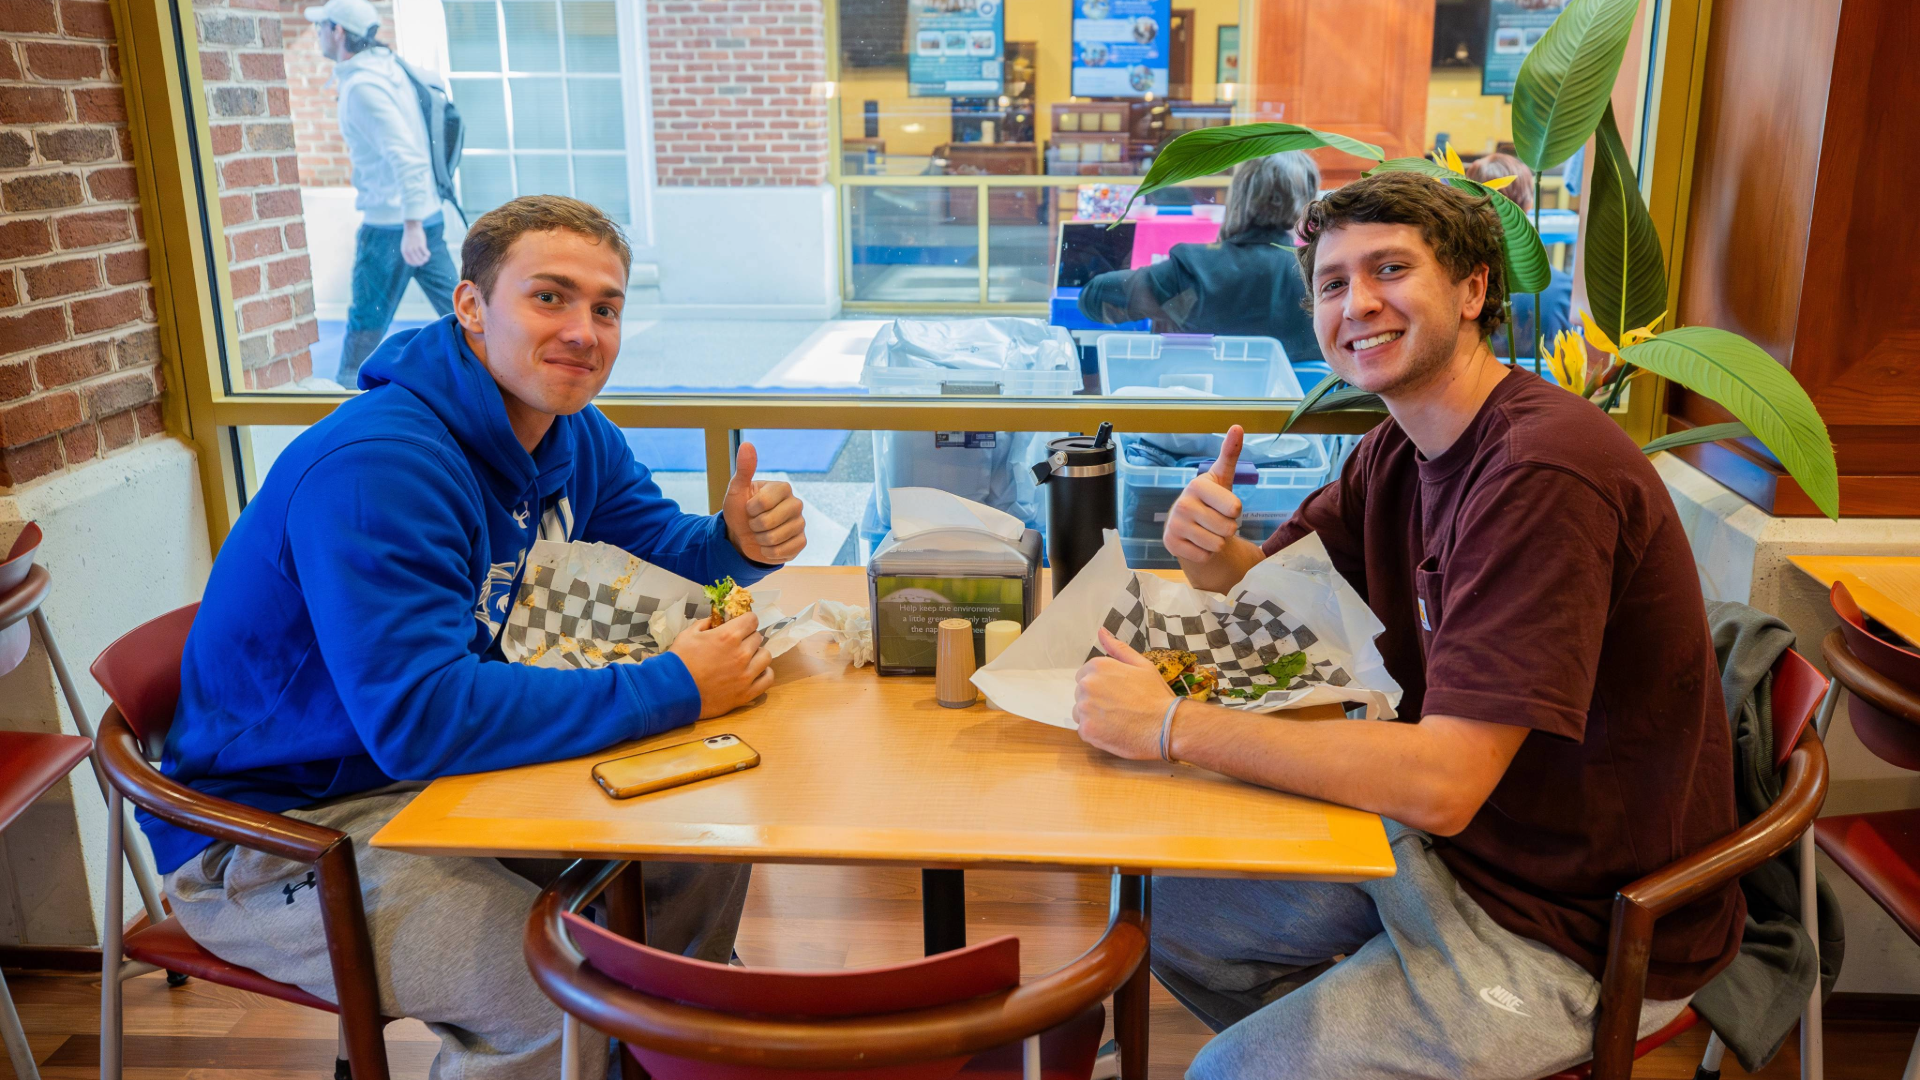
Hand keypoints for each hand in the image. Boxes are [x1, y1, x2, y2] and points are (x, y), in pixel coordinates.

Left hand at [401, 220, 429, 266]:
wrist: (412, 227)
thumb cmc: (409, 236)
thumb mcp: (406, 245)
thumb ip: (408, 252)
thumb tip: (412, 261)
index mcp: (404, 251)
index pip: (409, 262)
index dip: (414, 264)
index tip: (418, 263)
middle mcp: (409, 250)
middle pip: (416, 261)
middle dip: (421, 263)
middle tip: (424, 261)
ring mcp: (415, 247)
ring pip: (422, 258)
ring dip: (425, 259)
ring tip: (427, 257)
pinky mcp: (421, 244)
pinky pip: (426, 253)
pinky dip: (428, 254)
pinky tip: (428, 253)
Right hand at [669, 611, 772, 718]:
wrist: (673, 692)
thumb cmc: (679, 662)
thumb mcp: (688, 634)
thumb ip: (706, 623)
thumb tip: (717, 620)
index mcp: (728, 636)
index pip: (752, 619)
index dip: (746, 621)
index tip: (741, 625)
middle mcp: (741, 653)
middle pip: (758, 637)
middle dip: (748, 638)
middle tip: (737, 644)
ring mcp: (746, 674)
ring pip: (766, 655)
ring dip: (757, 654)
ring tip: (747, 659)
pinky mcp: (747, 693)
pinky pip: (768, 678)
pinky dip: (764, 673)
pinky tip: (755, 672)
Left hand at [721, 442, 805, 563]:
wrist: (742, 535)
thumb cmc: (740, 510)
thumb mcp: (737, 490)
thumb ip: (744, 469)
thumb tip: (747, 444)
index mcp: (783, 488)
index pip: (764, 502)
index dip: (750, 509)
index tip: (749, 508)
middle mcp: (796, 504)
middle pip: (769, 522)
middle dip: (754, 526)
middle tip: (754, 522)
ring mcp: (800, 524)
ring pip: (775, 538)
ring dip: (760, 540)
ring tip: (760, 534)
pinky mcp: (801, 542)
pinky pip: (783, 551)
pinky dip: (769, 552)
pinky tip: (768, 545)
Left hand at [1072, 627, 1174, 759]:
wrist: (1166, 726)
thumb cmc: (1156, 694)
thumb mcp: (1142, 665)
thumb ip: (1118, 648)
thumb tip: (1101, 631)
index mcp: (1097, 666)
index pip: (1085, 675)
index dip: (1101, 686)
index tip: (1116, 694)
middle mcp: (1086, 685)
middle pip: (1081, 694)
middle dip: (1096, 700)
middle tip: (1120, 708)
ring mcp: (1084, 708)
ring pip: (1080, 712)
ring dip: (1093, 717)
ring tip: (1117, 721)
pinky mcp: (1086, 730)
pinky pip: (1085, 730)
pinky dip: (1097, 733)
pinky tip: (1115, 732)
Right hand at [1164, 425, 1243, 562]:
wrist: (1186, 524)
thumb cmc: (1210, 499)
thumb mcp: (1221, 478)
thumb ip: (1230, 454)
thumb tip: (1238, 426)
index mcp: (1198, 485)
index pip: (1235, 508)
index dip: (1235, 511)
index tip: (1224, 505)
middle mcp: (1183, 504)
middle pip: (1228, 529)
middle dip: (1227, 529)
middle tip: (1215, 521)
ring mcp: (1175, 525)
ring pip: (1217, 545)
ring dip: (1217, 542)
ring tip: (1207, 531)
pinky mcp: (1170, 544)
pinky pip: (1204, 556)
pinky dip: (1205, 553)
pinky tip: (1197, 542)